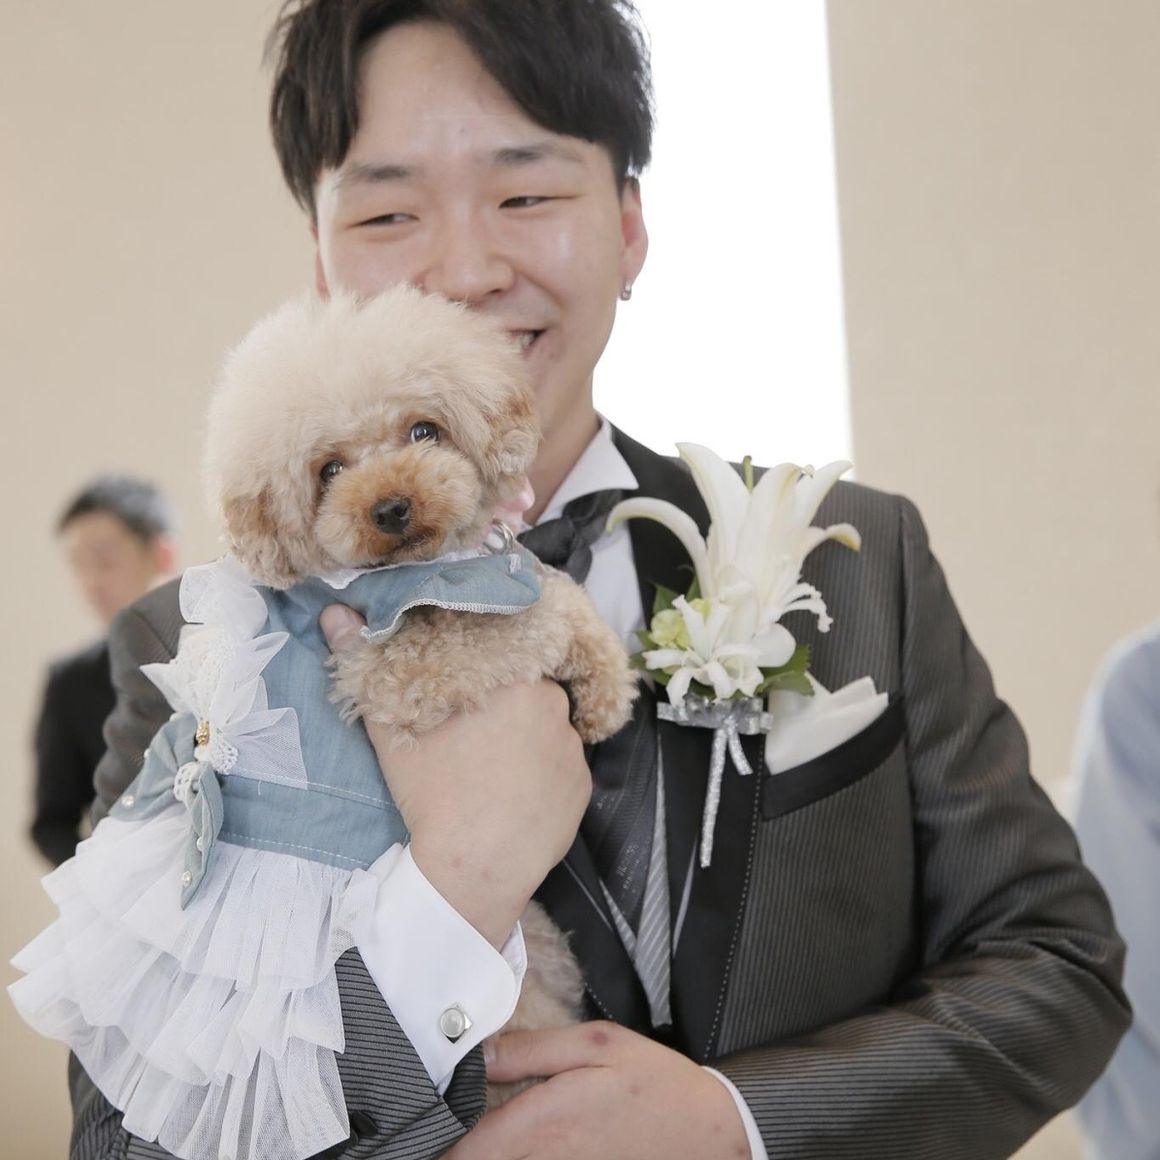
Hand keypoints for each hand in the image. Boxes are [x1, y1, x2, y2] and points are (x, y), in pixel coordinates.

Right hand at [320, 603, 591, 948]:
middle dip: (499, 702)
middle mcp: (554, 702)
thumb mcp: (390, 727)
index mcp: (513, 675)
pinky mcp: (583, 783)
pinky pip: (561, 764)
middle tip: (468, 732)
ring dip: (522, 736)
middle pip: (524, 687)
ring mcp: (573, 745)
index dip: (478, 668)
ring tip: (488, 766)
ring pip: (544, 726)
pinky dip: (541, 772)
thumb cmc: (433, 795)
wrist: (474, 871)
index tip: (460, 688)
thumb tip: (335, 613)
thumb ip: (365, 662)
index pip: (500, 650)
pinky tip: (512, 791)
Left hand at [444, 1023, 750, 1159]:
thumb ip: (532, 1049)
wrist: (709, 1132)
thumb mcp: (597, 1043)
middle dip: (449, 1154)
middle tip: (418, 1136)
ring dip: (476, 1158)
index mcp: (543, 1121)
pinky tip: (499, 1149)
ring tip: (454, 1144)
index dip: (434, 1146)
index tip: (408, 1130)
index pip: (468, 1149)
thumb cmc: (652, 1082)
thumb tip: (478, 1054)